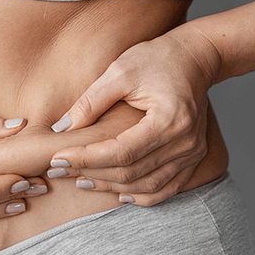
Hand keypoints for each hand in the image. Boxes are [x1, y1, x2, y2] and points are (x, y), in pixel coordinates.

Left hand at [48, 26, 220, 205]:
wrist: (195, 58)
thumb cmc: (157, 59)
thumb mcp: (120, 71)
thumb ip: (91, 102)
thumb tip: (61, 129)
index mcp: (170, 119)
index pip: (121, 152)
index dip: (86, 158)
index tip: (58, 158)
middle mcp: (185, 142)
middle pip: (132, 172)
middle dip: (92, 173)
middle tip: (60, 170)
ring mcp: (192, 153)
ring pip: (147, 185)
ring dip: (111, 187)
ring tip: (80, 180)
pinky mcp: (194, 158)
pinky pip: (167, 188)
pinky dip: (141, 196)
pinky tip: (118, 193)